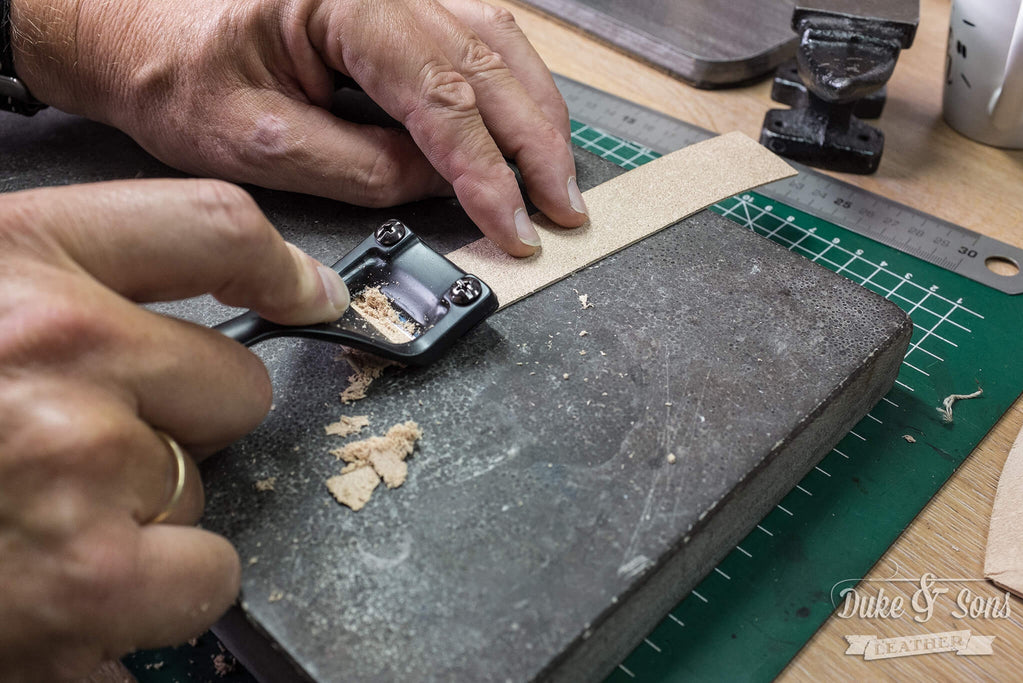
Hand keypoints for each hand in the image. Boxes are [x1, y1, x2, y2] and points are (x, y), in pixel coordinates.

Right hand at [0, 178, 348, 679]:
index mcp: (22, 262)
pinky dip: (149, 596)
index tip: (314, 299)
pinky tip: (62, 583)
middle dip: (178, 422)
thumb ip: (70, 283)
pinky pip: (202, 583)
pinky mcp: (84, 591)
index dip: (282, 268)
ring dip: (151, 515)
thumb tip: (215, 304)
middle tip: (78, 445)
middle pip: (235, 389)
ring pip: (210, 494)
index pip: (215, 229)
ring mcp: (80, 477)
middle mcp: (63, 356)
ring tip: (42, 522)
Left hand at [11, 0, 586, 255]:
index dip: (489, 172)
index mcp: (344, 2)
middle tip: (565, 208)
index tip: (518, 225)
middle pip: (490, 60)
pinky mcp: (399, 2)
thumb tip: (437, 182)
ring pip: (499, 41)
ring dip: (537, 115)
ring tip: (558, 177)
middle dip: (536, 145)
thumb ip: (358, 168)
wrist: (138, 24)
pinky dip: (513, 88)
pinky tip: (528, 125)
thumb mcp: (255, 140)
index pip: (443, 97)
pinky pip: (481, 35)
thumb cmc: (179, 70)